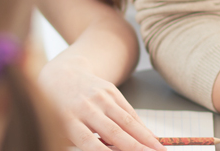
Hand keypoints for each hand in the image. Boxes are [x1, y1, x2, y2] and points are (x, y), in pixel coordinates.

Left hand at [38, 58, 164, 150]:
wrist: (61, 75)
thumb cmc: (59, 111)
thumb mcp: (61, 130)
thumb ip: (82, 143)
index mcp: (68, 121)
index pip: (89, 141)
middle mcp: (85, 108)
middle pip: (113, 131)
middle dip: (135, 147)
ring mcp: (99, 97)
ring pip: (126, 120)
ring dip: (145, 137)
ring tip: (159, 150)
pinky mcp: (110, 90)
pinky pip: (129, 111)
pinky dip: (141, 126)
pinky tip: (151, 138)